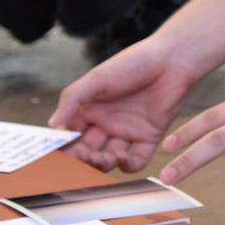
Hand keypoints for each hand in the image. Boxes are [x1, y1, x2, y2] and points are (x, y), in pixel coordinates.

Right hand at [52, 41, 204, 173]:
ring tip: (102, 158)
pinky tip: (122, 157)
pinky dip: (128, 165)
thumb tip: (52, 125)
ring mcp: (127, 131)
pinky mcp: (149, 137)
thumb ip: (72, 100)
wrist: (171, 60)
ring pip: (109, 159)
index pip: (71, 135)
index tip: (61, 154)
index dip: (65, 146)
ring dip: (103, 164)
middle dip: (83, 159)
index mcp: (89, 109)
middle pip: (88, 151)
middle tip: (83, 158)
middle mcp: (106, 123)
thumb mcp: (96, 79)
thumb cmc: (132, 63)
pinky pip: (136, 160)